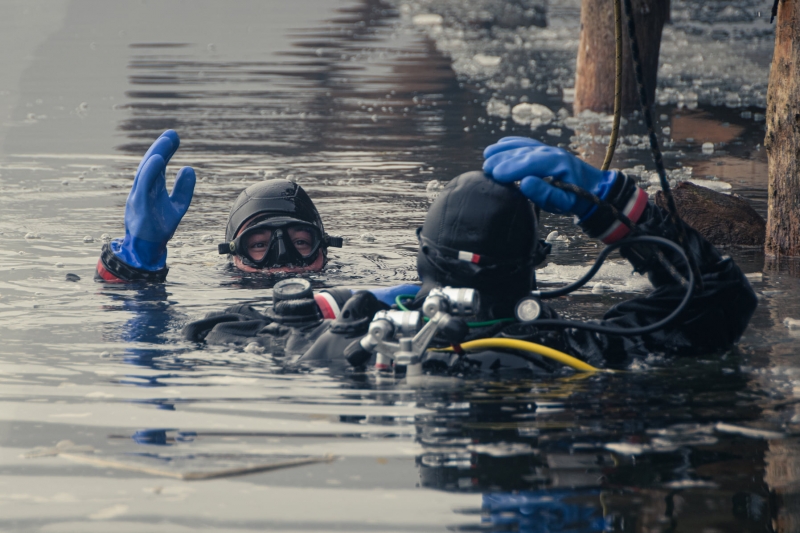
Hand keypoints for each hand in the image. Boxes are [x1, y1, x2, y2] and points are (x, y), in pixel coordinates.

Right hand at [113, 130, 195, 269]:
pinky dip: (150, 171)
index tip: (174, 136)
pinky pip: (144, 185)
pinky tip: (159, 159)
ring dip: (156, 155)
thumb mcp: (177, 206)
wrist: (147, 249)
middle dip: (161, 148)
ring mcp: (139, 196)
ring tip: (167, 142)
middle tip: (172, 134)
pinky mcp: (139, 205)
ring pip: (146, 172)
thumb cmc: (159, 227)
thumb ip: (183, 189)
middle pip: (151, 164)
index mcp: (151, 188)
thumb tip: (189, 168)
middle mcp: (143, 189)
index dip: (165, 150)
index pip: (157, 165)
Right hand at [483, 137, 615, 217]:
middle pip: (524, 152)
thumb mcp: (563, 202)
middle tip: (486, 169)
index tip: (495, 174)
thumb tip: (524, 183)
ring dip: (504, 150)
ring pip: (524, 146)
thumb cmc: (577, 199)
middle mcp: (553, 152)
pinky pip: (527, 143)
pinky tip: (500, 144)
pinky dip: (513, 143)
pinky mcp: (546, 151)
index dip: (512, 167)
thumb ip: (544, 194)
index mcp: (558, 164)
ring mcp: (549, 149)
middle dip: (503, 159)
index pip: (531, 162)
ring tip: (487, 156)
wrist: (595, 188)